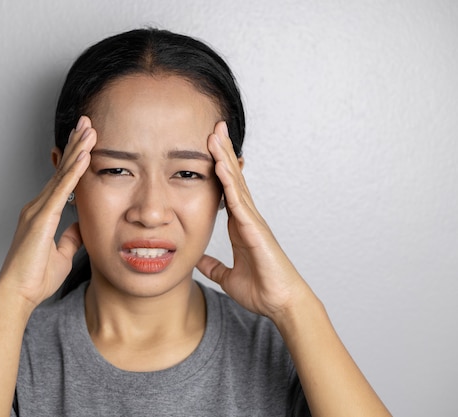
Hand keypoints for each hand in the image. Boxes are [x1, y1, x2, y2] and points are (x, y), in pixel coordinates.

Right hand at [0, 116, 96, 309]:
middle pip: (61, 169)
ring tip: (89, 129)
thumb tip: (81, 226)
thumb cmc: (34, 278)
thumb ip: (70, 237)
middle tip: (87, 123)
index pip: (62, 180)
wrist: (16, 294)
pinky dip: (74, 171)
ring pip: (62, 174)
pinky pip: (62, 190)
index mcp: (43, 213)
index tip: (85, 140)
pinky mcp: (41, 218)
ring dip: (77, 150)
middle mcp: (38, 206)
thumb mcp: (62, 254)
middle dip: (75, 144)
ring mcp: (37, 210)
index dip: (73, 158)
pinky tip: (84, 155)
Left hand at [197, 121, 309, 318]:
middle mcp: (248, 218)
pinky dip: (229, 183)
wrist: (281, 303)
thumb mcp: (228, 276)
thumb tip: (199, 261)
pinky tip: (220, 166)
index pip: (227, 190)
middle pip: (233, 178)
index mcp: (241, 225)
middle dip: (223, 152)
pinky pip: (240, 203)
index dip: (218, 168)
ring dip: (225, 158)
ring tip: (215, 135)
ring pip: (237, 183)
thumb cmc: (261, 289)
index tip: (208, 148)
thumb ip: (214, 266)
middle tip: (214, 127)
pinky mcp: (256, 231)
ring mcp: (254, 222)